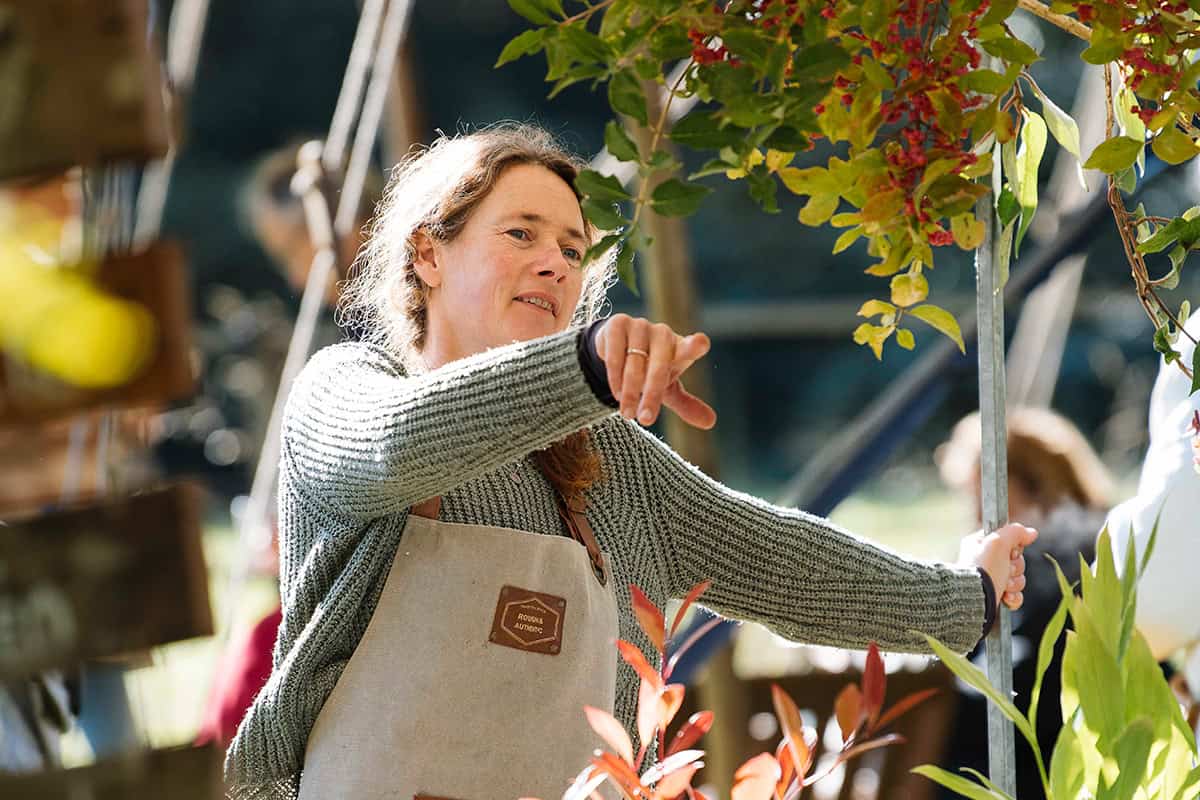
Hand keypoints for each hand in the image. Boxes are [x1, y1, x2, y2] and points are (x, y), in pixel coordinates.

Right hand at [593, 314, 716, 429]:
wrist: (618, 346)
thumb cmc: (650, 368)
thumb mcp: (668, 387)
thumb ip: (686, 404)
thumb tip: (711, 422)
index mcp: (680, 347)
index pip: (691, 346)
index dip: (695, 345)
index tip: (701, 344)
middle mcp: (662, 333)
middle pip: (659, 366)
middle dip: (652, 395)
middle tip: (645, 420)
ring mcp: (640, 326)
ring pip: (634, 363)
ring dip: (630, 392)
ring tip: (628, 413)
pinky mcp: (618, 324)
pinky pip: (615, 356)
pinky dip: (615, 378)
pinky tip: (617, 393)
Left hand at [958, 523, 1038, 610]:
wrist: (974, 599)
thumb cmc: (983, 570)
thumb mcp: (998, 543)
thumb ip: (1014, 532)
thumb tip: (1031, 532)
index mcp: (979, 544)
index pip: (1006, 539)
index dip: (1014, 546)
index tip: (1010, 551)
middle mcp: (984, 561)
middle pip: (1015, 560)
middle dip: (1015, 568)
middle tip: (1006, 570)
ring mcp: (990, 579)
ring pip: (1017, 578)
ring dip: (1014, 583)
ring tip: (1003, 585)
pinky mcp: (994, 596)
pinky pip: (1015, 595)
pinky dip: (1014, 597)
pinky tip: (1006, 597)